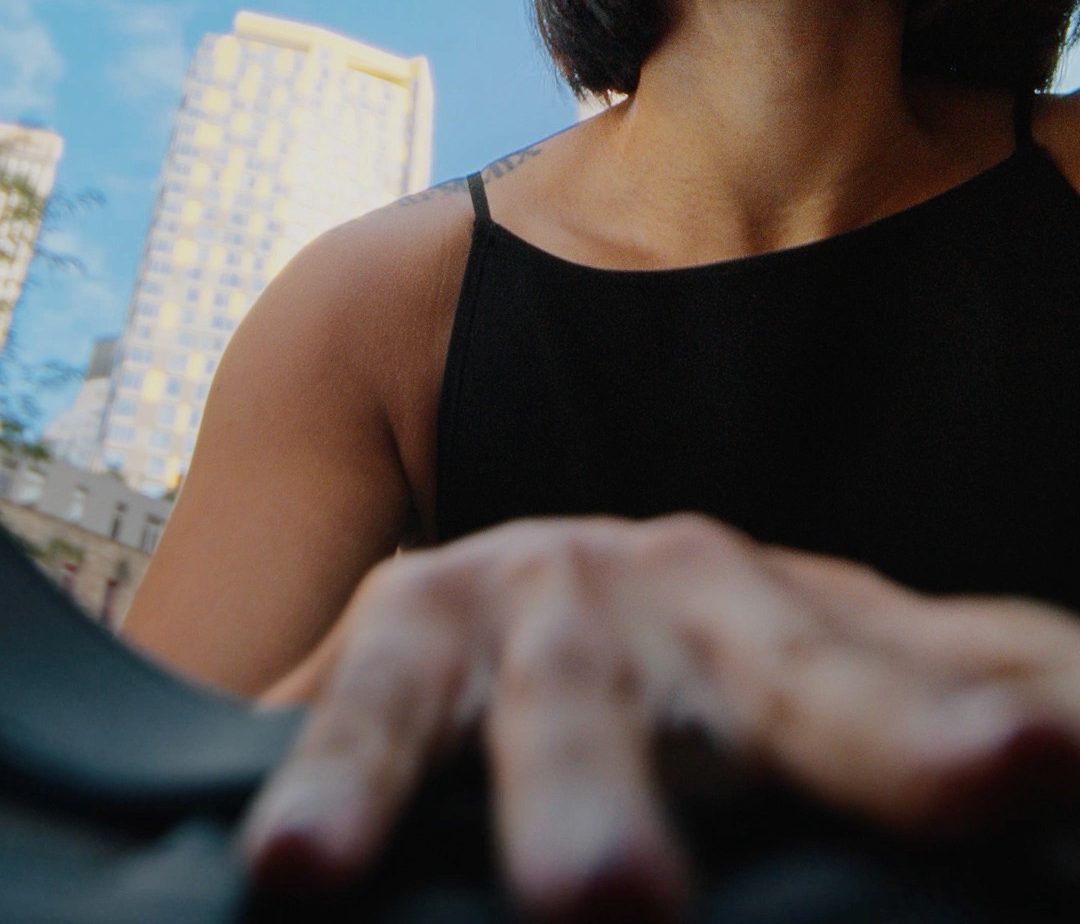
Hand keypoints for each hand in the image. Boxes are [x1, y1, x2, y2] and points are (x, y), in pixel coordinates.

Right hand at [242, 513, 1079, 915]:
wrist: (479, 591)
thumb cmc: (676, 693)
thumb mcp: (805, 700)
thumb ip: (919, 717)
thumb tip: (1072, 748)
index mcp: (820, 617)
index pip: (971, 672)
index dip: (1053, 705)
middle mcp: (698, 588)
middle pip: (816, 676)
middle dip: (903, 738)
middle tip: (1013, 772)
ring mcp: (550, 600)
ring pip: (580, 705)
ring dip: (591, 798)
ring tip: (606, 904)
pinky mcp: (406, 629)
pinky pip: (372, 719)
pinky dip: (345, 790)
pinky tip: (309, 866)